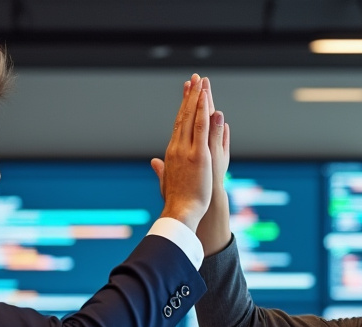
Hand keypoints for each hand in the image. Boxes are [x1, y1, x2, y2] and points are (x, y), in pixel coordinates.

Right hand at [151, 74, 213, 231]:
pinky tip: (206, 100)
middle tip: (194, 79)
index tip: (187, 94)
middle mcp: (177, 148)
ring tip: (201, 82)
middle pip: (184, 116)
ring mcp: (187, 150)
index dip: (183, 108)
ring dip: (197, 98)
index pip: (178, 125)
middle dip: (189, 96)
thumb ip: (161, 169)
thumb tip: (154, 162)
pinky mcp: (199, 156)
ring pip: (192, 118)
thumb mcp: (166, 181)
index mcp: (171, 153)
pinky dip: (204, 113)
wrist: (179, 212)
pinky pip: (202, 129)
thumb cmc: (174, 201)